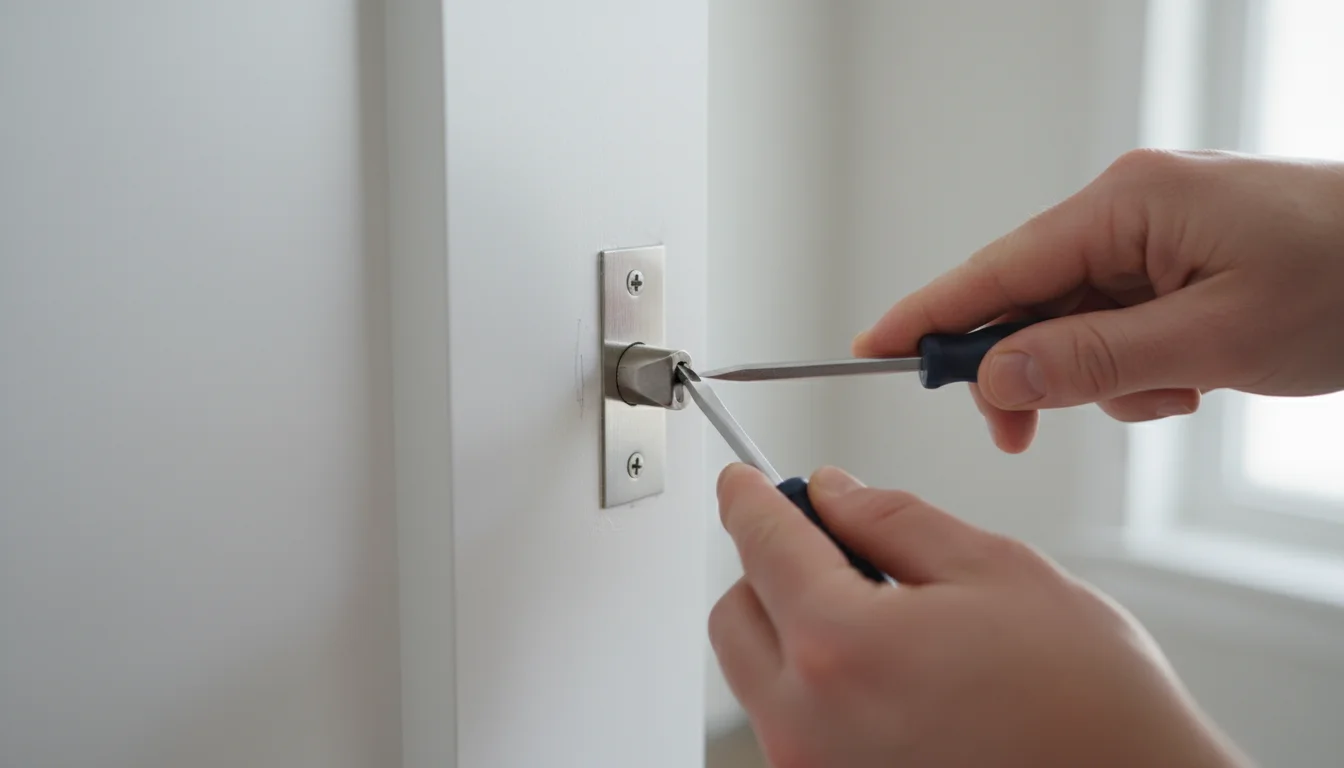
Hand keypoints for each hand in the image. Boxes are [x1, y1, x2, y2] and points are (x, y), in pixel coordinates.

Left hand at [710, 464, 1250, 767]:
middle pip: (736, 615)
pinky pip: (792, 724)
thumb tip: (834, 492)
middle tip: (830, 545)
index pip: (760, 544)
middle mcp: (808, 723)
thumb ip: (893, 521)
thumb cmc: (1090, 705)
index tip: (743, 481)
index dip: (749, 497)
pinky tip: (890, 674)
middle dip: (768, 568)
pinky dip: (818, 685)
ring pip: (758, 675)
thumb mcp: (996, 571)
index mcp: (841, 648)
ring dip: (793, 629)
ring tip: (883, 618)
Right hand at [854, 150, 1343, 451]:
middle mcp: (1127, 210)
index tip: (870, 351)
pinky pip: (1116, 324)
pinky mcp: (1173, 262)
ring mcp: (1150, 235)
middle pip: (1026, 299)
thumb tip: (999, 377)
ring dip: (1101, 378)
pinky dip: (1136, 368)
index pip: (997, 268)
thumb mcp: (1215, 338)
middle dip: (1028, 371)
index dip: (929, 317)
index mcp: (1126, 205)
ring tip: (1175, 392)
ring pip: (1072, 324)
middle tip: (1021, 433)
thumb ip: (1095, 361)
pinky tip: (1190, 378)